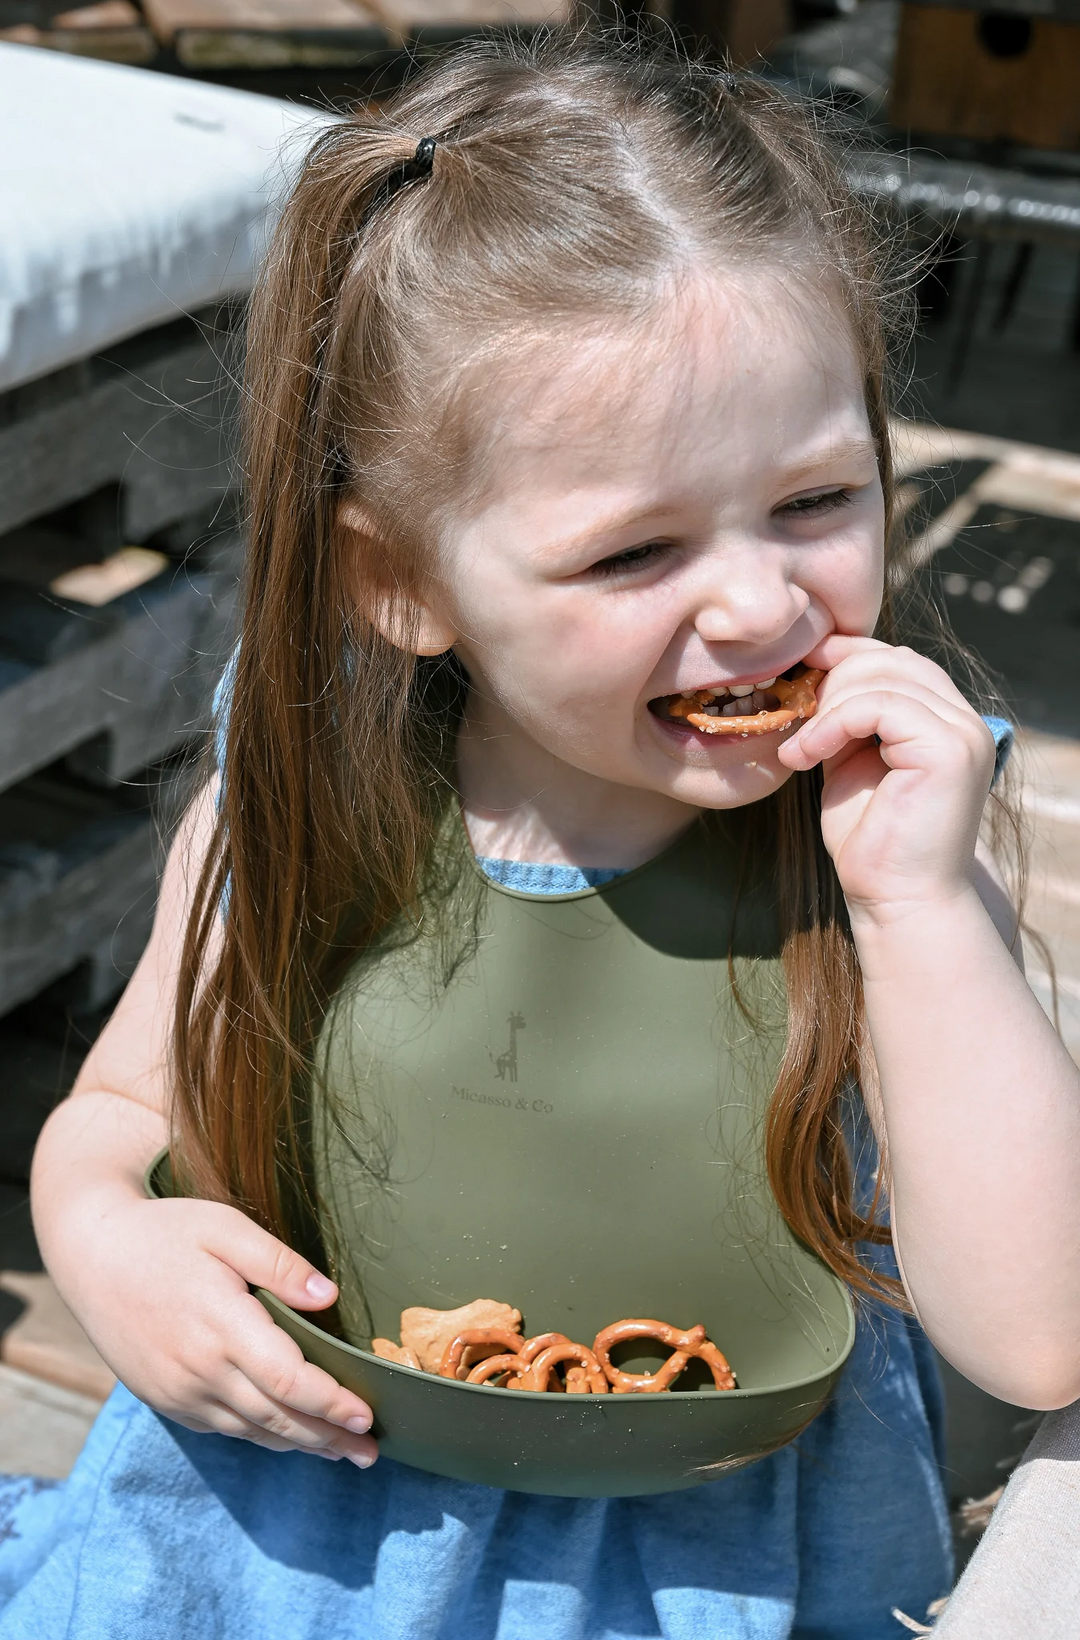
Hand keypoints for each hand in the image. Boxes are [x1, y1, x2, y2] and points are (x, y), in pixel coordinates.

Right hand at [68, 1193, 377, 1464]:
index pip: (289, 1380)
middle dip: (327, 1438)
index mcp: (221, 1325)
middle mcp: (199, 1369)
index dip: (331, 1403)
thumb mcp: (224, 1228)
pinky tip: (286, 1435)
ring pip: (251, 1430)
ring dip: (299, 1445)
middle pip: (276, 1417)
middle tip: (371, 1454)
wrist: (91, 1255)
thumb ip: (279, 1263)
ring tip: (340, 1454)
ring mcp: (179, 1391)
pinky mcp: (165, 1400)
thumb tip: (328, 1296)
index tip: (366, 1415)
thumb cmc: (164, 1234)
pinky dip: (260, 1435)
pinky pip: (223, 1427)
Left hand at [776, 635, 996, 916]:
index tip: (799, 671)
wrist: (895, 897)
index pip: (895, 659)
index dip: (845, 655)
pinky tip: (807, 755)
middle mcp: (963, 718)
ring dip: (825, 709)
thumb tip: (818, 667)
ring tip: (799, 750)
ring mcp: (962, 731)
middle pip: (887, 661)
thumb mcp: (850, 760)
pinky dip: (832, 724)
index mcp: (944, 719)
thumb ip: (847, 717)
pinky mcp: (948, 748)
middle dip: (830, 684)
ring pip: (880, 678)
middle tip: (794, 723)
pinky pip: (878, 706)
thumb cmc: (869, 839)